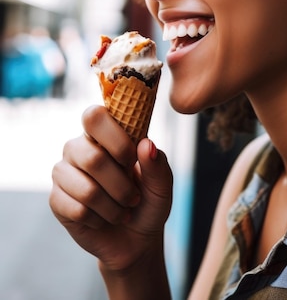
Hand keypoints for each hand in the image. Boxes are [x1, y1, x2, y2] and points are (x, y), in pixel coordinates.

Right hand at [49, 105, 172, 271]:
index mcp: (104, 133)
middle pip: (92, 157)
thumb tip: (146, 144)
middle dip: (121, 185)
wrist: (135, 238)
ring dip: (113, 207)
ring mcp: (64, 172)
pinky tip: (103, 219)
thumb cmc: (148, 201)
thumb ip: (156, 163)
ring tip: (123, 211)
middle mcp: (79, 147)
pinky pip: (77, 210)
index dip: (114, 139)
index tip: (131, 159)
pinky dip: (100, 219)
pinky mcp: (56, 199)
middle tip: (134, 197)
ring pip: (87, 189)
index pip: (94, 116)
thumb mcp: (162, 184)